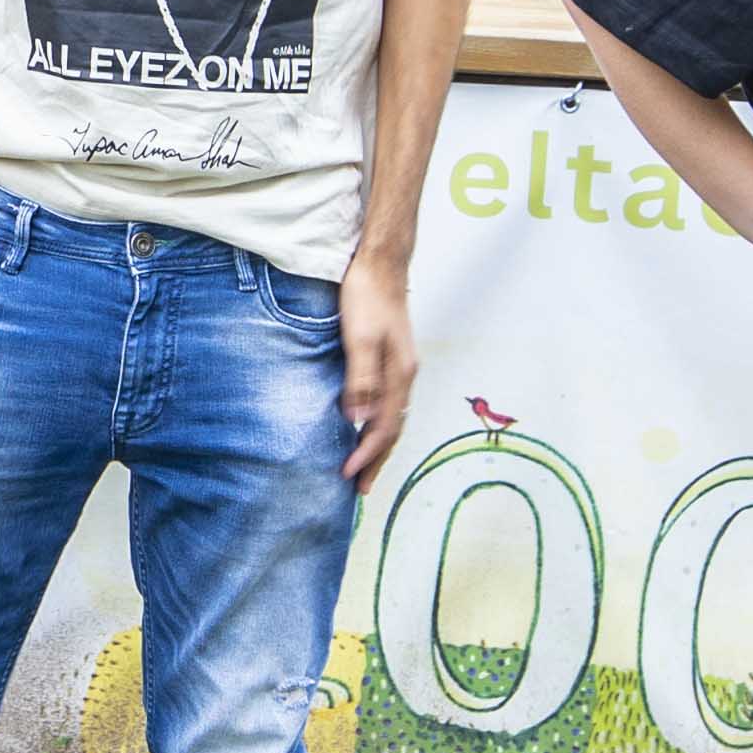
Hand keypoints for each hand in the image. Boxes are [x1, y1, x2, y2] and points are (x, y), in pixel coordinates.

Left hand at [337, 257, 417, 485]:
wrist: (380, 264)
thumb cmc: (366, 297)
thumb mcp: (359, 337)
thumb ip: (360, 378)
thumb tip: (358, 419)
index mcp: (400, 374)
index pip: (384, 427)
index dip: (367, 454)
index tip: (347, 475)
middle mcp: (406, 375)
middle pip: (394, 428)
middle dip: (377, 460)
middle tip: (359, 488)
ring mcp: (402, 367)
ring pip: (394, 417)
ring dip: (379, 445)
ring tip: (364, 467)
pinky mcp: (393, 359)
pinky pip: (390, 403)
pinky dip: (379, 424)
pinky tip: (367, 427)